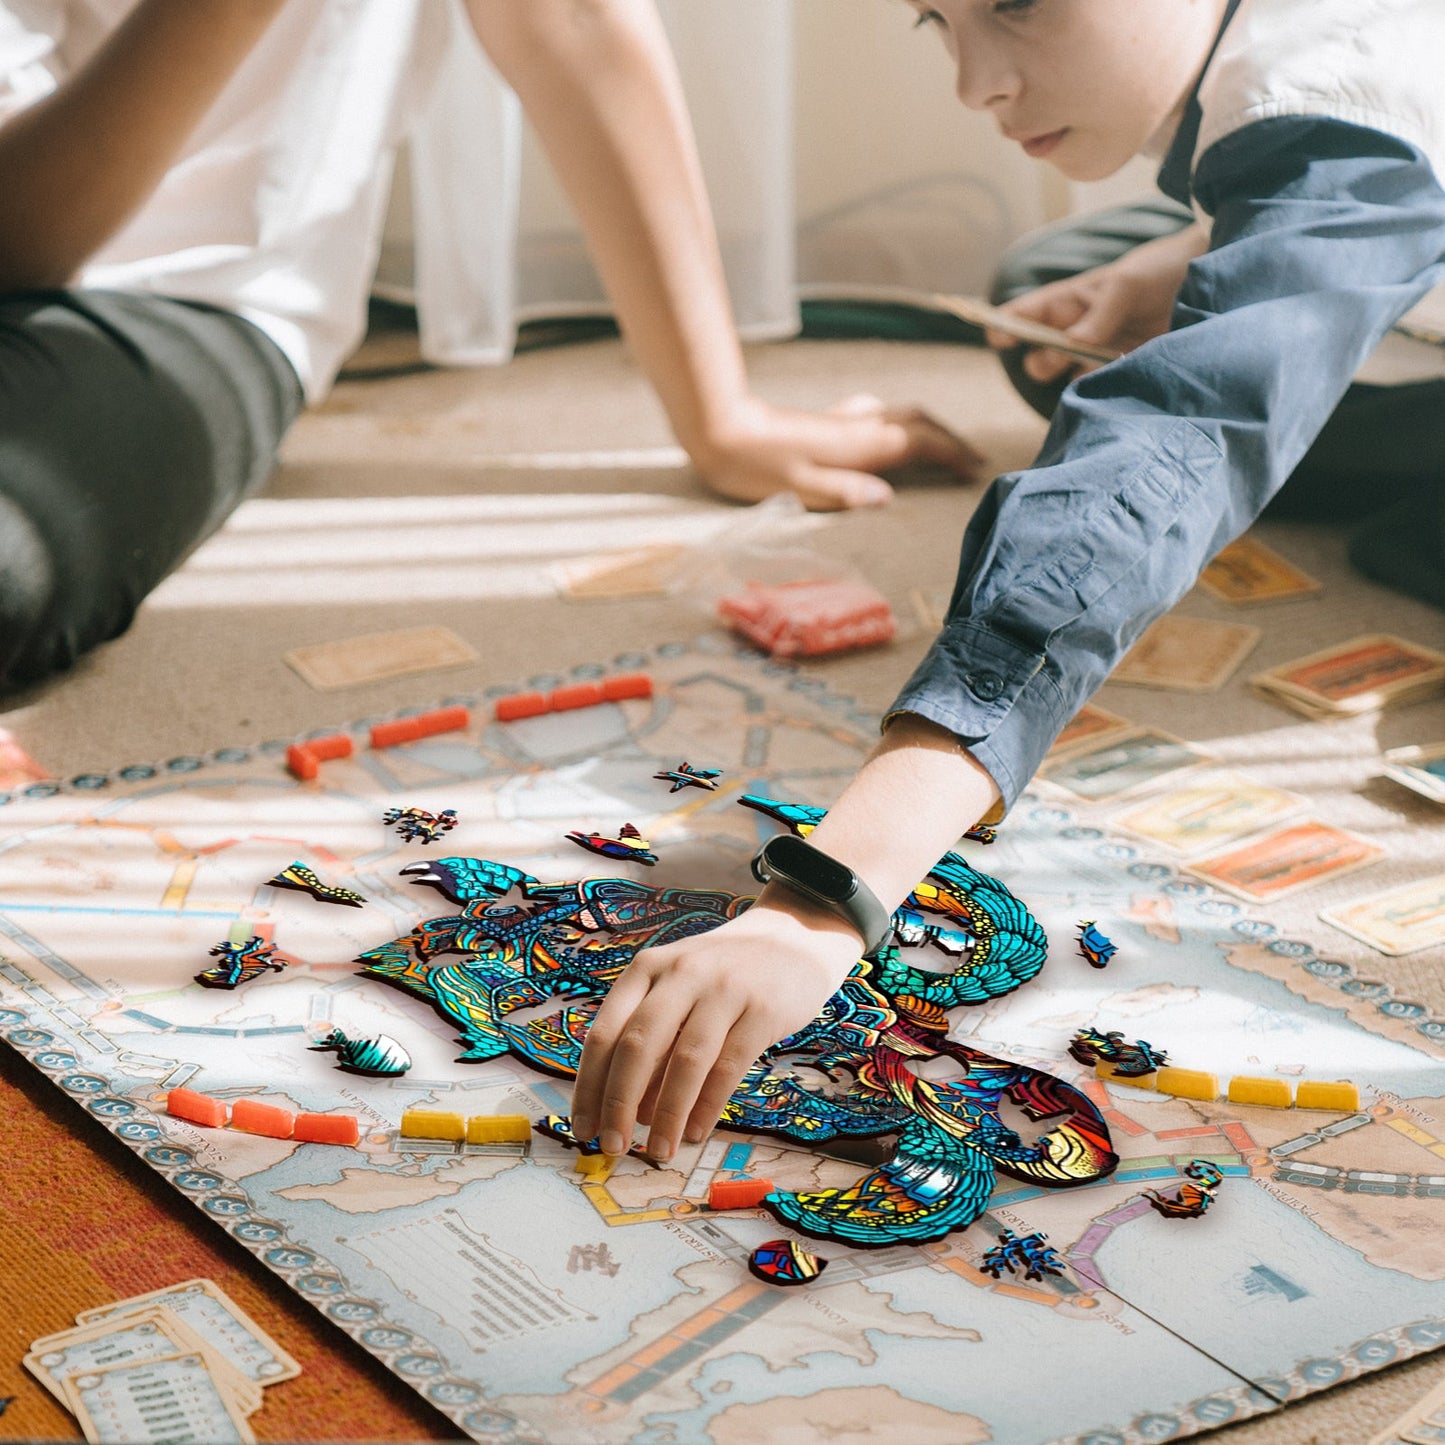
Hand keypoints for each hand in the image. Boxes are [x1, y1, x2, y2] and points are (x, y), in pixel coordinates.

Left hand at [570, 891, 864, 1159]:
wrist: (793, 939)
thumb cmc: (722, 975)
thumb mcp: (678, 988)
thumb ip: (652, 1037)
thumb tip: (627, 1111)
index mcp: (648, 969)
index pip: (605, 1033)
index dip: (590, 1086)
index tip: (583, 1128)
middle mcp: (681, 974)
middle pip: (638, 1046)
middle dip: (620, 1103)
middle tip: (614, 1147)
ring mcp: (724, 989)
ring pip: (685, 1061)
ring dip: (668, 1115)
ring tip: (660, 1151)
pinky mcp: (763, 1009)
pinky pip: (728, 1066)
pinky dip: (707, 1105)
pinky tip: (696, 1132)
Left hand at [689, 393, 984, 511]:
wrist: (717, 428)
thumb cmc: (754, 465)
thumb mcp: (800, 488)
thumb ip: (845, 493)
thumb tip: (887, 498)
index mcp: (857, 444)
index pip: (919, 442)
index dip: (951, 453)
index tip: (975, 469)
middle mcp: (855, 426)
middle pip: (916, 422)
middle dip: (947, 438)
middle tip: (969, 459)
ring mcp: (839, 421)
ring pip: (896, 416)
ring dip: (924, 429)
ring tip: (939, 449)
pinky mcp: (823, 422)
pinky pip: (874, 417)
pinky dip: (895, 425)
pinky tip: (886, 433)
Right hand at [985, 222, 1208, 386]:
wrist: (1211, 286)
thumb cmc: (1161, 271)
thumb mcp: (1128, 283)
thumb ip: (1098, 315)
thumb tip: (1070, 347)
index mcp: (1070, 301)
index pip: (1025, 314)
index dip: (1005, 325)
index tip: (997, 337)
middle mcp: (1077, 330)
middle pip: (1039, 357)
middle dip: (1044, 361)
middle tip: (1068, 353)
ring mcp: (1098, 354)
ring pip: (1065, 378)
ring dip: (1072, 380)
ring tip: (1100, 367)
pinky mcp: (1122, 372)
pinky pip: (1097, 391)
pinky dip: (1099, 395)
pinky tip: (1114, 386)